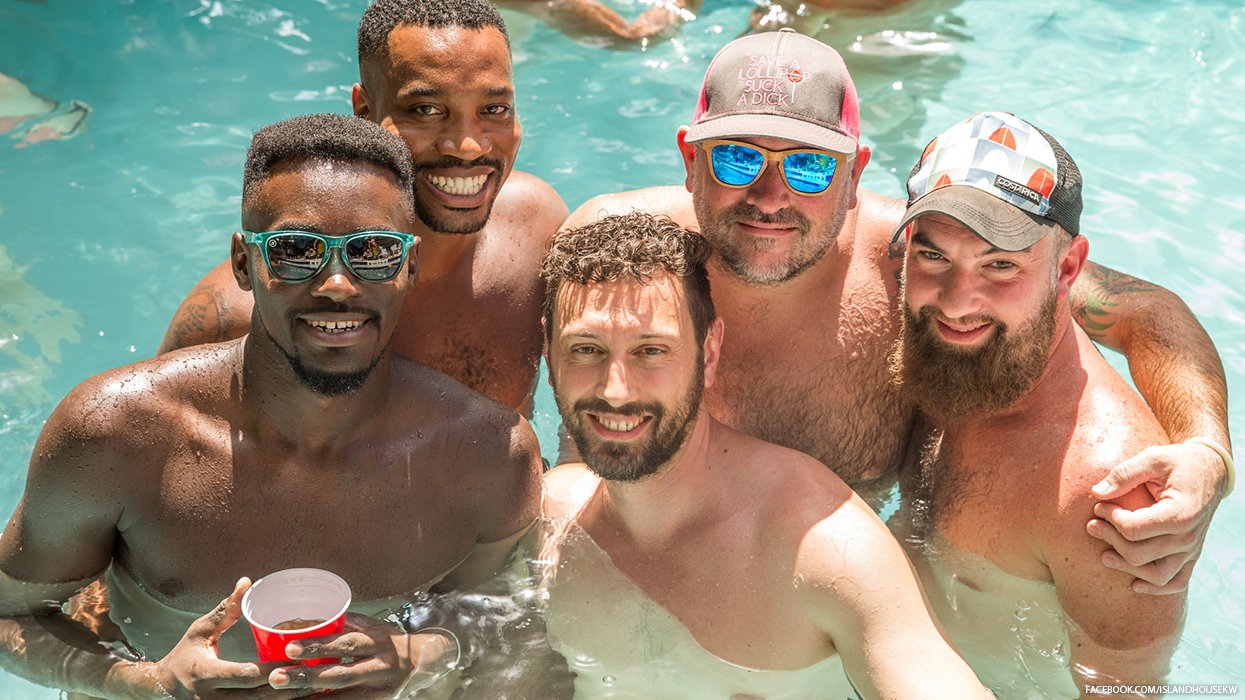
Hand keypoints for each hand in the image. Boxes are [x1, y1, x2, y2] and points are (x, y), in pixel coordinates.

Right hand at [138, 578, 307, 698]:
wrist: (161, 688)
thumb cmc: (185, 655)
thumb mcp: (201, 631)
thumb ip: (226, 610)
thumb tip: (247, 582)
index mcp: (205, 674)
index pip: (244, 675)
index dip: (272, 670)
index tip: (297, 661)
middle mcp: (211, 699)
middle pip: (257, 698)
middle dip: (288, 687)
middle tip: (317, 676)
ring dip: (287, 699)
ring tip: (315, 687)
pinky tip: (297, 697)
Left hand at [268, 614, 458, 697]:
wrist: (424, 661)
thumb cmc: (390, 641)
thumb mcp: (373, 626)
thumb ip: (345, 624)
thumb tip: (309, 620)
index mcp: (377, 641)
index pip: (345, 643)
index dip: (318, 645)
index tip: (290, 648)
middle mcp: (380, 666)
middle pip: (340, 674)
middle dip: (307, 676)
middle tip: (278, 676)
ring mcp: (378, 688)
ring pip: (342, 696)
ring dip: (311, 697)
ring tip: (283, 696)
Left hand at [1087, 442, 1225, 594]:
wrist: (1211, 471)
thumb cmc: (1179, 462)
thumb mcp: (1152, 458)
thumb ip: (1124, 474)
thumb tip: (1096, 493)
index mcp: (1180, 513)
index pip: (1134, 529)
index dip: (1110, 520)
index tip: (1098, 507)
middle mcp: (1188, 537)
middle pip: (1139, 554)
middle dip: (1109, 540)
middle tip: (1092, 525)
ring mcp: (1192, 549)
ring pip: (1156, 575)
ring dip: (1126, 567)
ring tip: (1104, 555)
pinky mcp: (1192, 555)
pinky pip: (1177, 582)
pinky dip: (1157, 588)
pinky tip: (1134, 584)